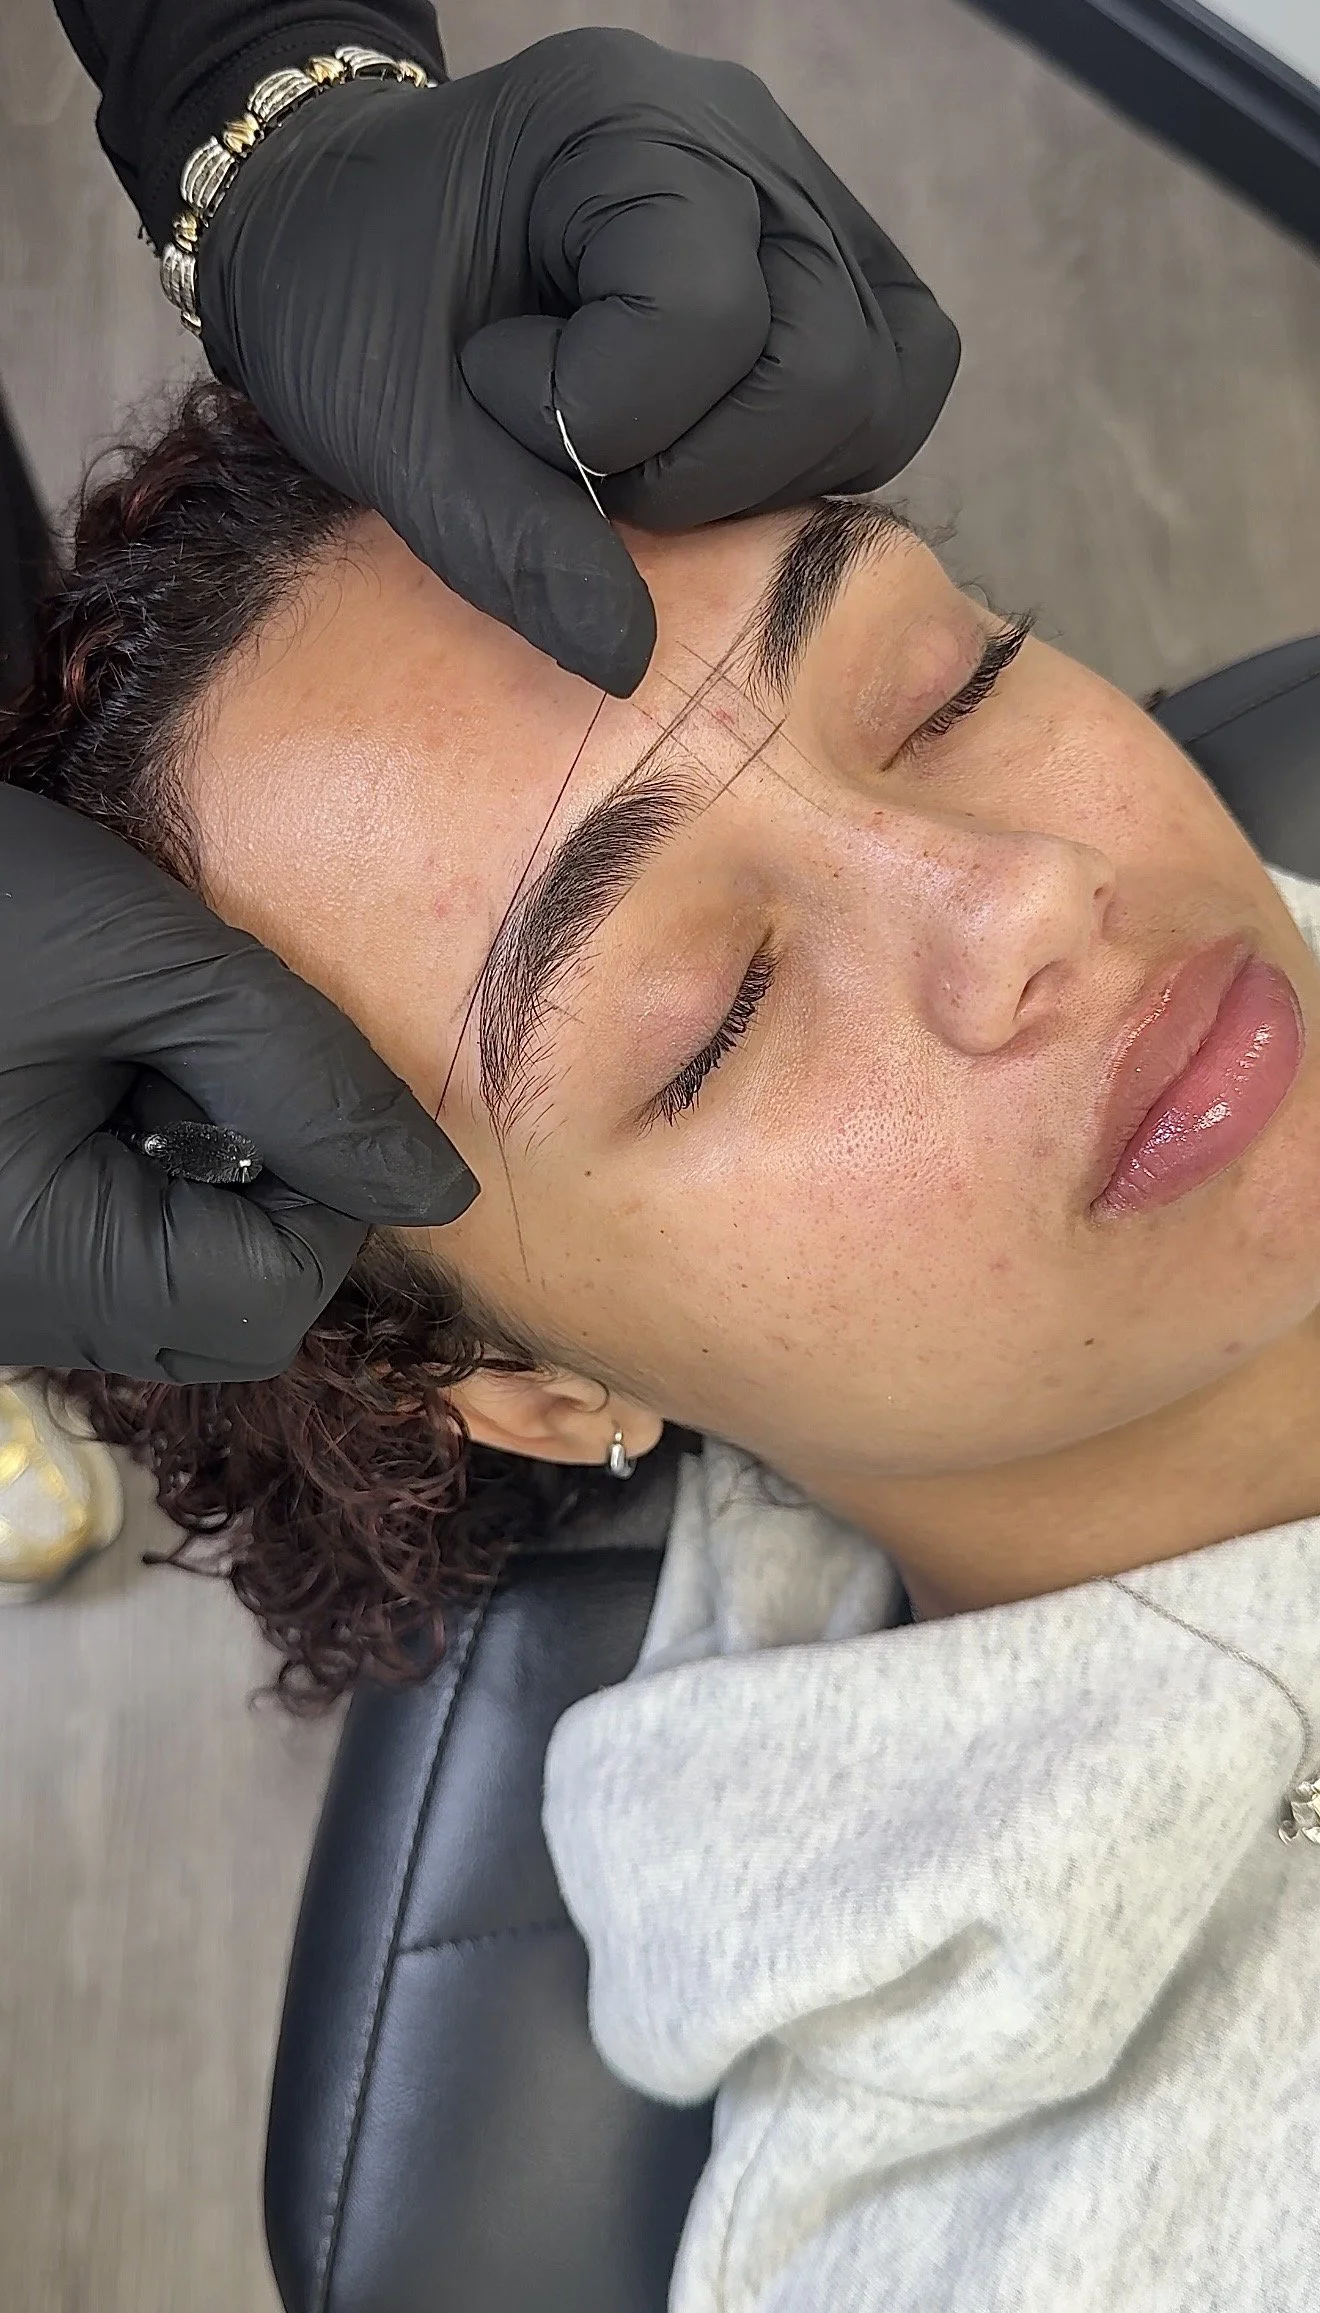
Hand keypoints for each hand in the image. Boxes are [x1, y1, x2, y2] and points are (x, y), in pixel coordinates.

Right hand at [0, 786, 474, 1381]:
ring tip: (120, 1056)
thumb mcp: (144, 961)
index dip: (320, 1184)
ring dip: (193, 1178)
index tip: (270, 1067)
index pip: (274, 1297)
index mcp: (40, 1268)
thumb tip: (440, 1192)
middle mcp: (7, 1314)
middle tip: (191, 1057)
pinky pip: (96, 1251)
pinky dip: (127, 1173)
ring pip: (164, 1287)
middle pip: (223, 1315)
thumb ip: (306, 1079)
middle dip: (259, 1191)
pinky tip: (80, 1077)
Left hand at [199, 26, 959, 696]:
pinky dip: (800, 460)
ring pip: (879, 395)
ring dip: (755, 478)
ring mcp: (805, 203)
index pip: (703, 321)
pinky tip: (700, 451)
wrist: (334, 229)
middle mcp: (747, 143)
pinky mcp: (833, 272)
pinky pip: (889, 391)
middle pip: (832, 371)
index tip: (489, 391)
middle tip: (574, 459)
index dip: (596, 418)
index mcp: (624, 123)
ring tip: (631, 452)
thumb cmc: (342, 296)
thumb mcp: (385, 424)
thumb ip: (506, 540)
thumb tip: (635, 665)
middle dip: (698, 471)